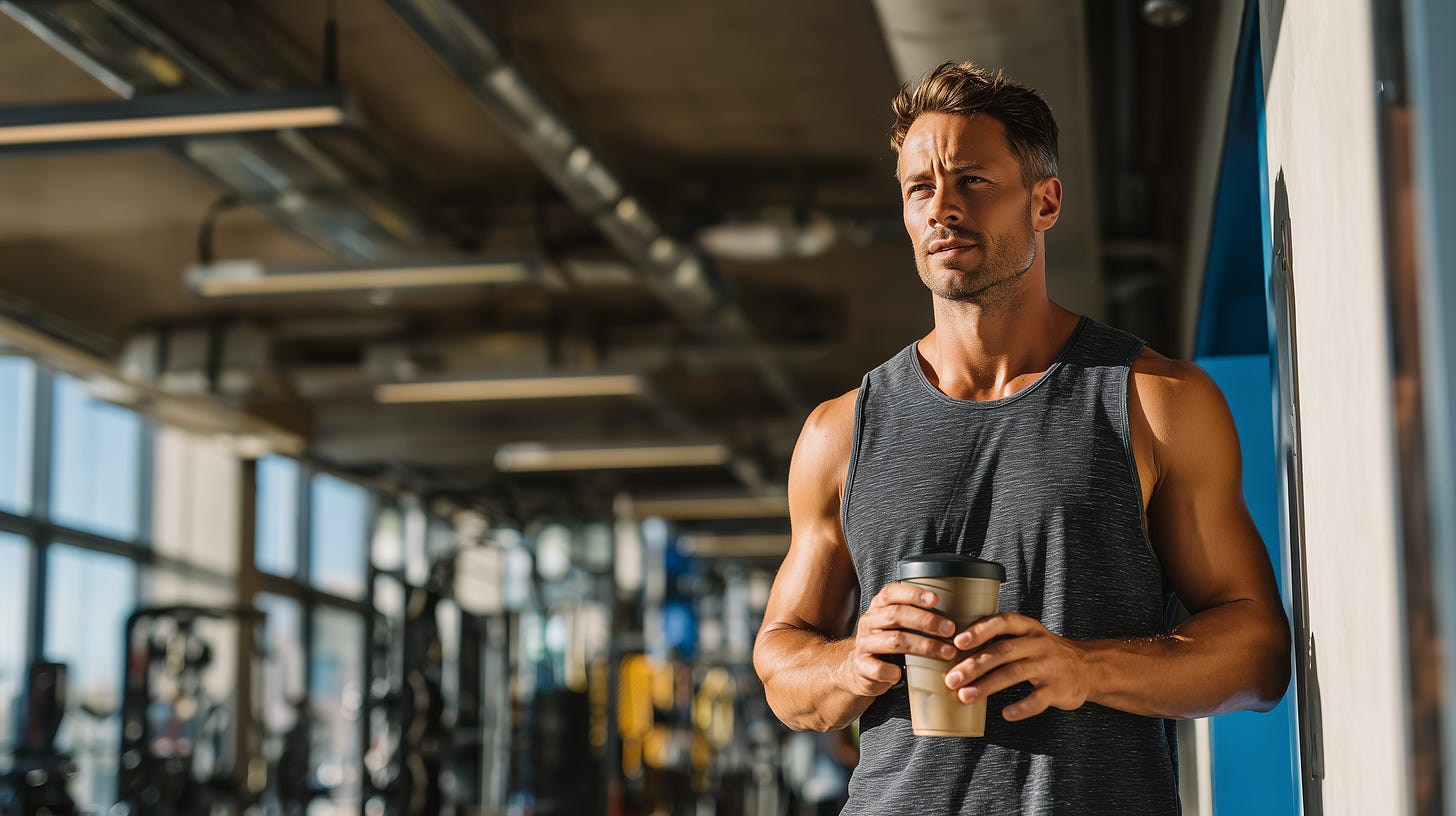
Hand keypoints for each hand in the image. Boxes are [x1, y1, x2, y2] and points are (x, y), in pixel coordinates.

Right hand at [840, 582, 957, 697]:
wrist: (860, 669)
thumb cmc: (890, 642)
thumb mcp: (898, 624)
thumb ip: (918, 614)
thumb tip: (960, 609)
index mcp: (879, 606)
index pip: (892, 592)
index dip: (914, 594)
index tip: (936, 599)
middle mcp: (869, 621)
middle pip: (897, 615)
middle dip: (927, 621)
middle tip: (951, 629)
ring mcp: (864, 643)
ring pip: (894, 641)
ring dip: (924, 646)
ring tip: (947, 653)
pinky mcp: (862, 666)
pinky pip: (879, 668)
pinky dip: (895, 672)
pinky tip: (906, 674)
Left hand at [945, 612, 1091, 721]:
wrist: (1088, 668)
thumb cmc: (1045, 652)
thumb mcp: (1027, 636)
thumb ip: (999, 639)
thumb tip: (954, 649)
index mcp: (1027, 627)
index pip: (1002, 622)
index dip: (979, 630)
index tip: (957, 642)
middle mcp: (1038, 643)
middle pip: (1002, 652)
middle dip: (974, 665)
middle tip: (951, 679)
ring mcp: (1049, 666)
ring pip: (1014, 674)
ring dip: (987, 686)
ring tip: (965, 696)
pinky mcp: (1058, 689)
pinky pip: (1037, 700)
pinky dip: (1020, 708)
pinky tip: (1005, 714)